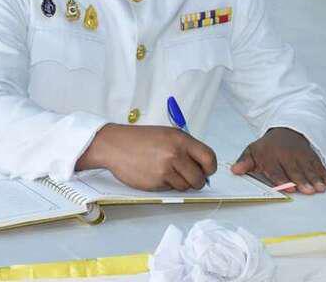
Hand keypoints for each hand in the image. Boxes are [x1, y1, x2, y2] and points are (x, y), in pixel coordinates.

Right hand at [76, 124, 216, 191]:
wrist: (115, 145)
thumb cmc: (141, 139)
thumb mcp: (167, 135)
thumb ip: (185, 148)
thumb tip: (202, 167)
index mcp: (181, 139)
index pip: (209, 158)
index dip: (210, 168)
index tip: (205, 171)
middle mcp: (175, 153)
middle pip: (199, 178)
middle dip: (197, 181)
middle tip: (188, 177)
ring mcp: (165, 169)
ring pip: (186, 186)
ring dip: (180, 183)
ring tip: (167, 172)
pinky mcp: (156, 182)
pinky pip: (171, 189)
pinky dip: (167, 185)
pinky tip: (156, 174)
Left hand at [231, 128, 325, 194]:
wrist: (285, 129)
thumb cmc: (267, 147)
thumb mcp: (253, 151)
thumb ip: (245, 162)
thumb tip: (234, 170)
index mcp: (270, 156)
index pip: (276, 170)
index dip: (283, 179)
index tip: (290, 188)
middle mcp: (286, 155)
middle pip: (295, 170)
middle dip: (303, 180)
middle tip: (310, 191)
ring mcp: (300, 154)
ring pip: (309, 168)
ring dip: (316, 178)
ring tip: (322, 188)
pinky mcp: (311, 154)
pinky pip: (319, 164)